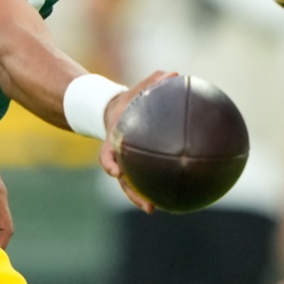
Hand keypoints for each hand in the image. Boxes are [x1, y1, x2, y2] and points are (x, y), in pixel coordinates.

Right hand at [98, 69, 175, 212]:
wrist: (114, 112)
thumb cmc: (129, 101)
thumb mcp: (136, 90)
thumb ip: (152, 83)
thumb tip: (175, 73)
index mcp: (113, 140)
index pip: (107, 155)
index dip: (110, 164)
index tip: (115, 172)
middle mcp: (117, 156)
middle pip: (122, 179)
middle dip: (132, 193)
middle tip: (147, 206)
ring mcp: (125, 163)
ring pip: (131, 185)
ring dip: (141, 197)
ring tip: (155, 209)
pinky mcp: (136, 166)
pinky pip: (145, 178)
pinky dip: (157, 186)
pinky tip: (176, 194)